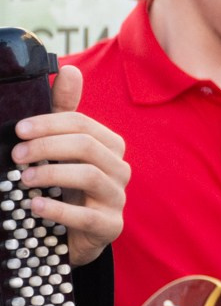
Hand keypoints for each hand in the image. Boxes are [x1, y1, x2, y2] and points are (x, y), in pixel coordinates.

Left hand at [13, 65, 127, 265]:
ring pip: (90, 176)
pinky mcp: (111, 226)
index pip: (83, 125)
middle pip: (87, 146)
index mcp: (109, 146)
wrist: (74, 235)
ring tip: (21, 180)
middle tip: (16, 154)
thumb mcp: (63, 150)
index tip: (19, 130)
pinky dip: (57, 209)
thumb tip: (70, 70)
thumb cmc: (67, 187)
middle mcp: (119, 169)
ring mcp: (117, 198)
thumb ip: (64, 112)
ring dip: (50, 174)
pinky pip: (87, 216)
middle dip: (47, 147)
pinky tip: (34, 206)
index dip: (50, 124)